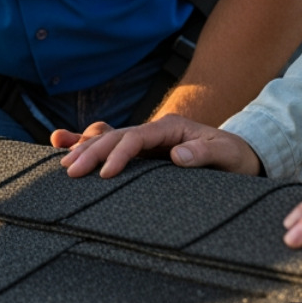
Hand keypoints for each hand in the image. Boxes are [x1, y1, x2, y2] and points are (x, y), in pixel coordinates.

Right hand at [51, 115, 261, 177]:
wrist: (240, 154)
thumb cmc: (234, 155)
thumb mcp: (226, 154)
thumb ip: (203, 153)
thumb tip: (177, 156)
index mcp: (169, 127)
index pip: (136, 138)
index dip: (118, 154)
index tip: (106, 174)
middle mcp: (153, 130)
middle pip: (115, 136)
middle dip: (90, 151)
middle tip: (70, 171)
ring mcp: (146, 140)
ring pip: (108, 139)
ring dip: (84, 147)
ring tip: (61, 159)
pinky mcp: (143, 151)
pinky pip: (112, 146)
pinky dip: (89, 145)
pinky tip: (66, 146)